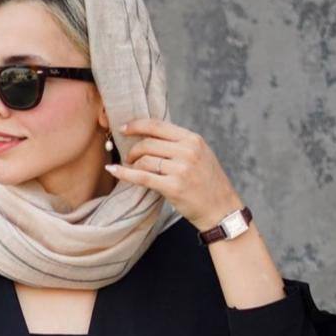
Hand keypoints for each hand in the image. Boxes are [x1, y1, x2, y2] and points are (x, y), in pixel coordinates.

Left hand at [105, 118, 242, 231]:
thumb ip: (180, 145)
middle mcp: (187, 151)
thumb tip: (153, 138)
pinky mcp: (173, 187)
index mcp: (193, 140)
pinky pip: (142, 177)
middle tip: (128, 158)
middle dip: (133, 150)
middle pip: (148, 143)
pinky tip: (113, 170)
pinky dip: (125, 174)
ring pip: (144, 160)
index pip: (158, 125)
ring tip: (130, 169)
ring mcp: (181, 169)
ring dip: (131, 165)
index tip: (124, 128)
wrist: (221, 209)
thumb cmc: (209, 184)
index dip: (137, 125)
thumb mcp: (201, 155)